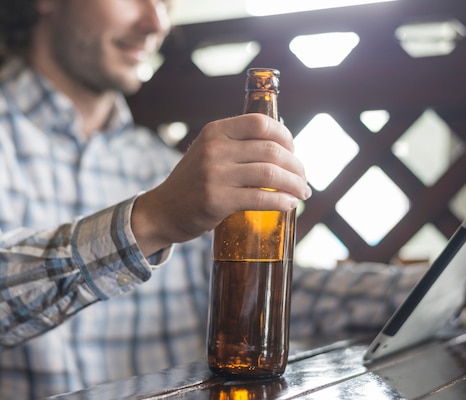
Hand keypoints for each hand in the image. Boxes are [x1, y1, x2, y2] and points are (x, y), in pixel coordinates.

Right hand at [132, 114, 310, 255]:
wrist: (162, 211)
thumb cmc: (193, 183)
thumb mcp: (208, 152)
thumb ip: (236, 146)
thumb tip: (281, 149)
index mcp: (215, 131)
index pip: (260, 122)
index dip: (285, 136)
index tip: (294, 152)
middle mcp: (214, 148)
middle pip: (271, 150)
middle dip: (296, 166)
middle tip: (303, 178)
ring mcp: (214, 174)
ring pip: (270, 174)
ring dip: (294, 184)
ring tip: (302, 193)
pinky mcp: (216, 200)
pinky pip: (260, 199)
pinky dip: (282, 201)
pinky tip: (290, 204)